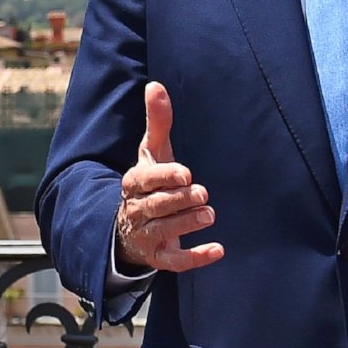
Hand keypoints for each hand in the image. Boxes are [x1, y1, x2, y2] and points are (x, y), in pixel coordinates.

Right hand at [114, 82, 225, 274]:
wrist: (129, 228)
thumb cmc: (149, 182)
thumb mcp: (151, 152)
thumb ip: (157, 122)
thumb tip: (155, 85)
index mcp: (134, 183)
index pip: (145, 180)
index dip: (164, 177)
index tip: (185, 173)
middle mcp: (136, 210)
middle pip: (155, 207)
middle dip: (178, 201)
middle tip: (202, 194)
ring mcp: (146, 235)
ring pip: (163, 232)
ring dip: (186, 225)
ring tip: (209, 215)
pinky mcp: (158, 257)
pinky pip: (174, 262)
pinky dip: (195, 258)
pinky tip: (218, 250)